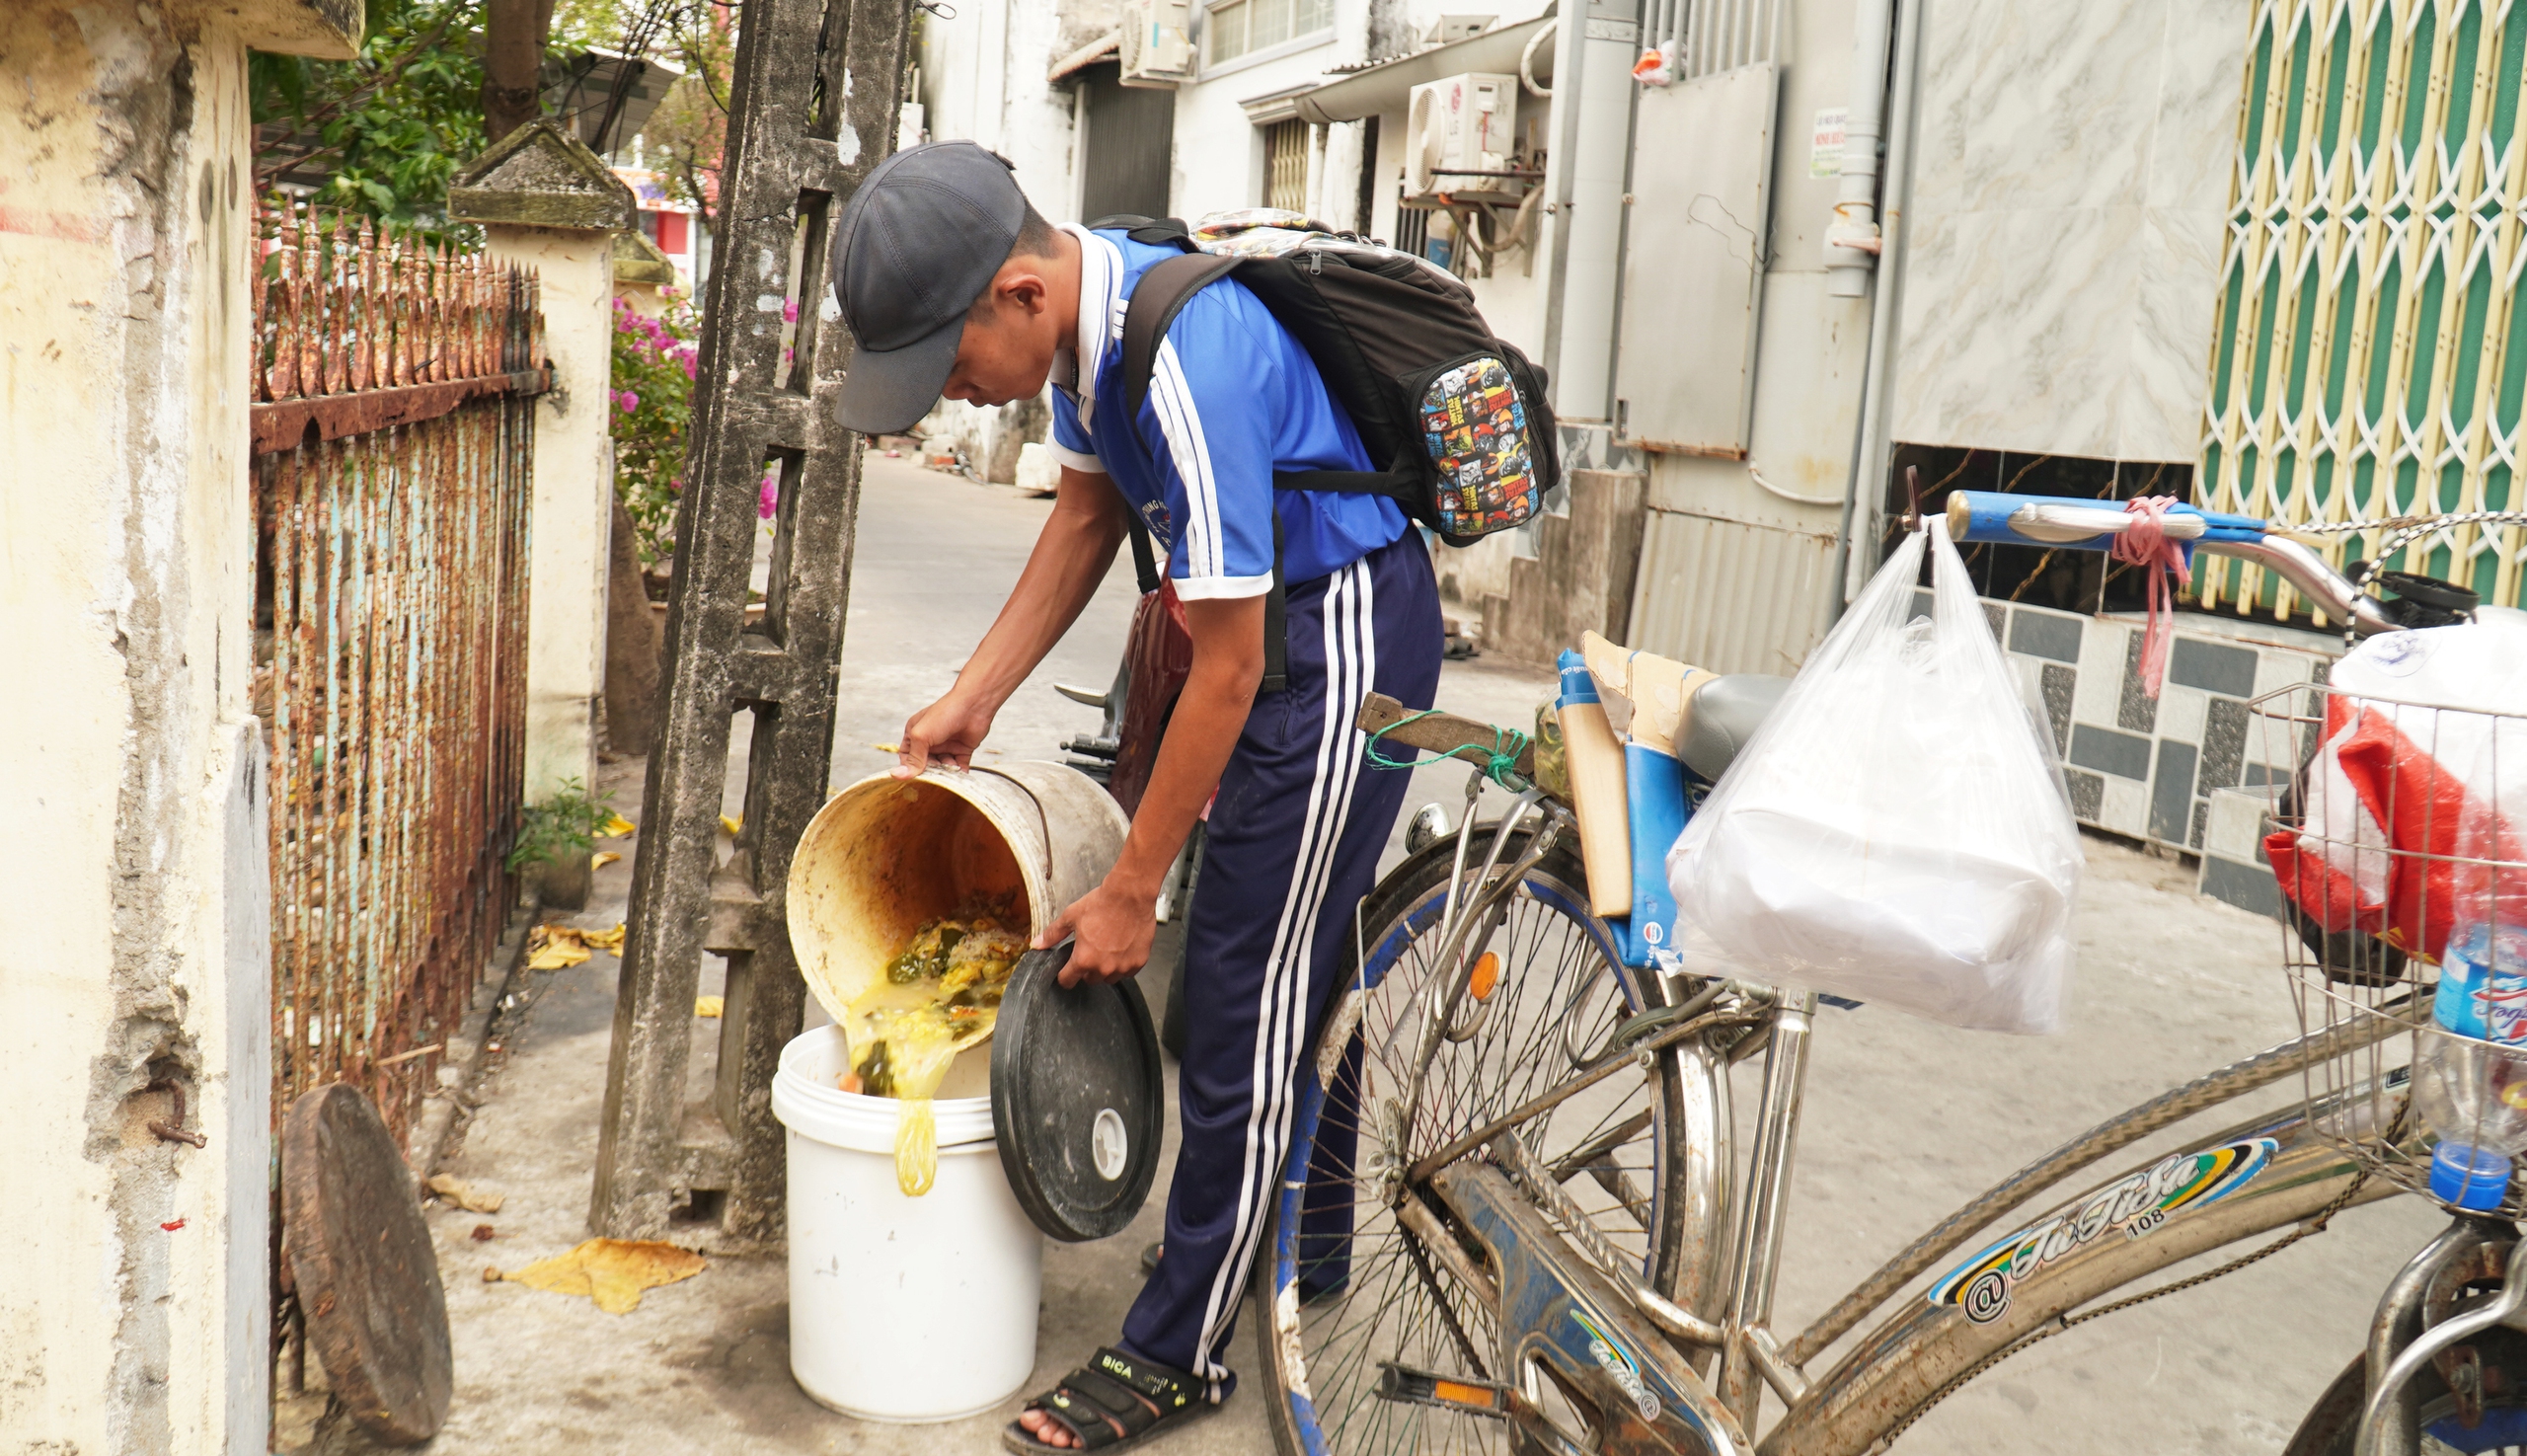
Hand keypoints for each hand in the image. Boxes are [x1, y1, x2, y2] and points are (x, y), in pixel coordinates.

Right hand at [895, 691, 996, 775]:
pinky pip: (959, 768)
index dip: (910, 768)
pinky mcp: (962, 750)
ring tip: (949, 768)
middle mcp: (930, 741)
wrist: (974, 705)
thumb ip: (913, 758)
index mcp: (915, 733)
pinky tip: (959, 777)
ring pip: (942, 768)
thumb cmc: (945, 714)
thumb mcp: (922, 736)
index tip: (916, 777)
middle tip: (935, 775)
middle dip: (930, 772)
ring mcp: (946, 746)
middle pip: (925, 765)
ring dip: (945, 772)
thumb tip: (897, 776)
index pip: (907, 757)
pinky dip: (959, 774)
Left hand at [1039, 876, 1158, 986]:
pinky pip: (1127, 972)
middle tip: (1090, 950)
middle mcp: (1103, 967)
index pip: (1068, 980)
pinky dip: (1124, 964)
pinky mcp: (1138, 962)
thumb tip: (1037, 944)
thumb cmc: (1102, 904)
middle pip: (1090, 980)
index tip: (1067, 969)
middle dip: (1087, 969)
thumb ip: (1052, 934)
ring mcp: (1122, 967)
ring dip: (1106, 968)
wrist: (1130, 895)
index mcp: (1083, 959)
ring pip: (1109, 978)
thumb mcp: (1071, 916)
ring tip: (1107, 948)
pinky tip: (1121, 948)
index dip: (1064, 975)